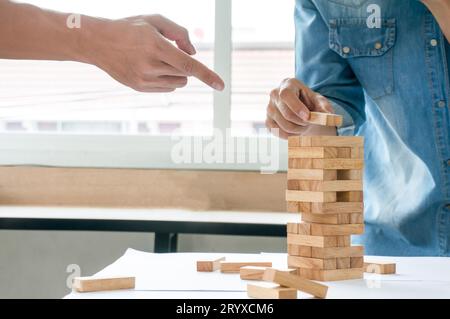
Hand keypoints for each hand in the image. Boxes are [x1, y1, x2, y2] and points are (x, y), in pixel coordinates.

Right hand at [83, 14, 224, 92]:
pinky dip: (167, 79)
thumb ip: (179, 32)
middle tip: (168, 52)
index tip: (221, 86)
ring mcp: (144, 79)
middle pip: (186, 73)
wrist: (98, 42)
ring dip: (177, 73)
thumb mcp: (154, 20)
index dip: (207, 75)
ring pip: (178, 82)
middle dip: (184, 65)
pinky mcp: (139, 87)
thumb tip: (193, 53)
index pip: (188, 65)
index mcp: (155, 45)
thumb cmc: (130, 28)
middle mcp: (150, 65)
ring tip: (158, 59)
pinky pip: (167, 87)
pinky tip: (151, 68)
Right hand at [265, 78, 334, 138]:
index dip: (296, 107)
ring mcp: (269, 108)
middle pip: (286, 113)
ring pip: (284, 125)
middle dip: (301, 122)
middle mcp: (274, 94)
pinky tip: (296, 130)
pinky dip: (290, 135)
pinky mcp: (267, 121)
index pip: (286, 95)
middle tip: (310, 123)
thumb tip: (328, 116)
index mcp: (287, 84)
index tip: (308, 117)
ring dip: (298, 130)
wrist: (300, 109)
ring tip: (304, 126)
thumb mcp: (320, 102)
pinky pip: (278, 132)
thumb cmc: (310, 103)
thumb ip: (325, 108)